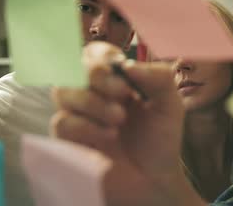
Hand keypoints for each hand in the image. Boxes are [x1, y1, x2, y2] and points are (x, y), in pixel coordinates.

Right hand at [50, 41, 204, 205]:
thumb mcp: (170, 103)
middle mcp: (92, 94)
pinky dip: (88, 126)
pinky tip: (110, 136)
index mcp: (114, 81)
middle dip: (98, 75)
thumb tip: (128, 64)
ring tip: (120, 119)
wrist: (155, 178)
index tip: (119, 65)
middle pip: (73, 67)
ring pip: (62, 91)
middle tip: (125, 93)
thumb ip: (158, 77)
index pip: (94, 54)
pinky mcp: (67, 140)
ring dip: (94, 102)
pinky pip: (62, 121)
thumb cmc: (160, 140)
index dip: (101, 54)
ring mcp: (77, 116)